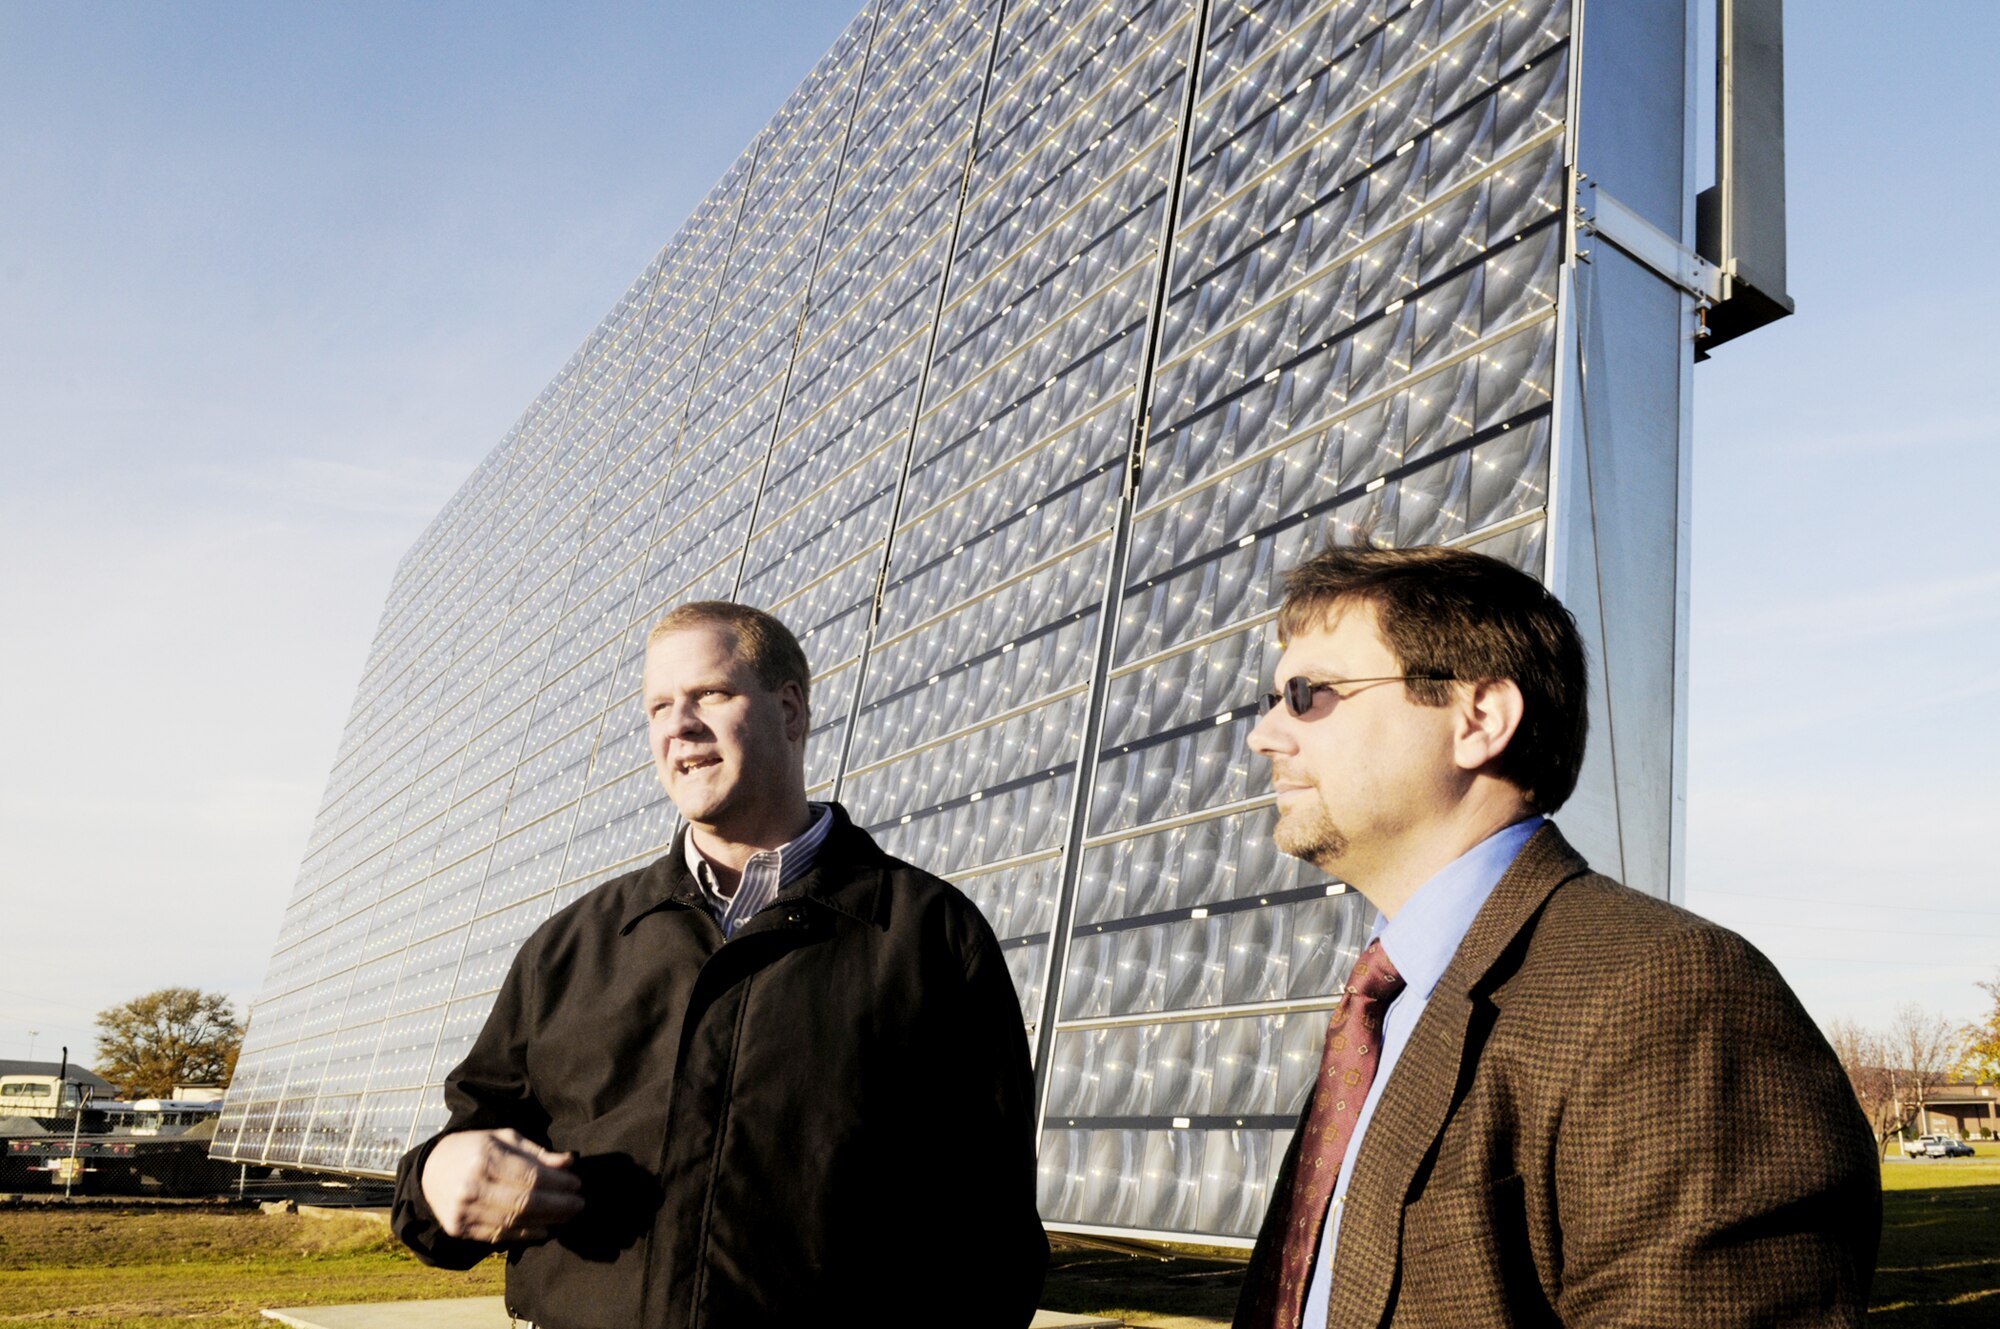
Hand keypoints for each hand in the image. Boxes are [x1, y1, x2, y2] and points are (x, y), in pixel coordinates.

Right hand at [421, 1128, 585, 1243]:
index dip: (558, 1184)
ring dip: (546, 1222)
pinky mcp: (459, 1229)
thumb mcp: (504, 1139)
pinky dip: (525, 1234)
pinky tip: (544, 1229)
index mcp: (485, 1157)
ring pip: (514, 1222)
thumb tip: (569, 1163)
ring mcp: (463, 1211)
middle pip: (525, 1203)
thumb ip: (537, 1153)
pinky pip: (498, 1236)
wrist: (430, 1170)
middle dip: (558, 1206)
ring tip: (566, 1217)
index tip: (577, 1184)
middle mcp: (472, 1186)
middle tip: (578, 1205)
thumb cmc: (474, 1149)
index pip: (531, 1177)